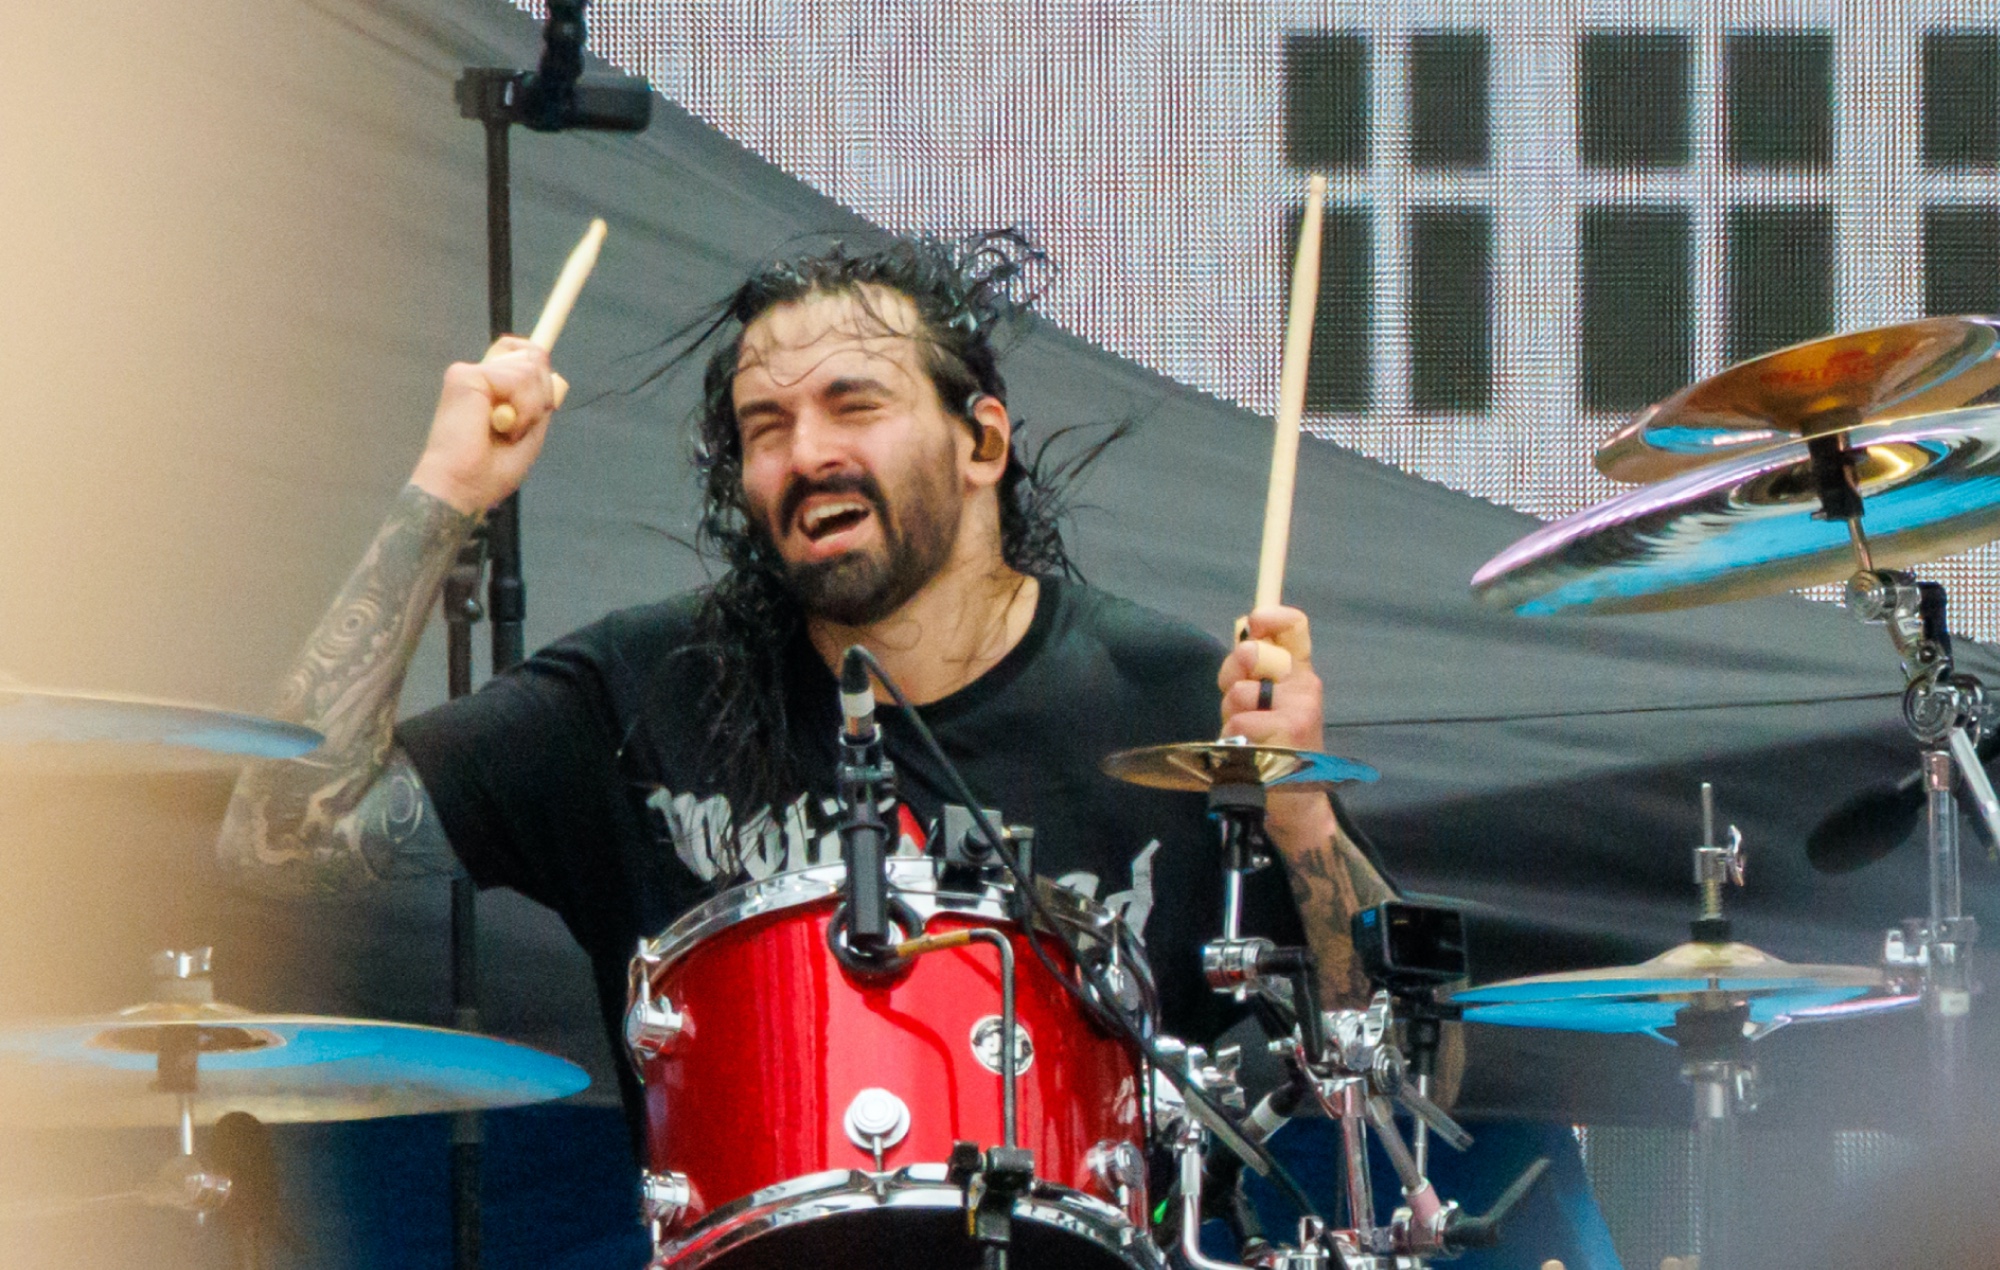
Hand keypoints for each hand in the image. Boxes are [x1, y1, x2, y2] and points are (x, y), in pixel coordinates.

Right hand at [410, 337, 557, 514]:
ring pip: (530, 369)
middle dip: (542, 395)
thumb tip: (549, 370)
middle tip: (521, 427)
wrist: (462, 486)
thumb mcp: (528, 433)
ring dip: (531, 409)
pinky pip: (519, 377)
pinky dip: (523, 408)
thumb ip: (538, 402)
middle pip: (532, 356)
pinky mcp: (465, 374)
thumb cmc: (489, 471)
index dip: (539, 363)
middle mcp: (480, 376)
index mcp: (491, 389)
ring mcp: (471, 373)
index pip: (522, 353)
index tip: (545, 396)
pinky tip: (503, 427)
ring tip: (508, 432)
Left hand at [1218, 605, 1322, 750]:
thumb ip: (1249, 673)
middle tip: (1238, 703)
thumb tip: (1243, 638)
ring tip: (1247, 736)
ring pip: (1239, 692)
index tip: (1253, 622)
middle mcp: (1306, 686)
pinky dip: (1233, 739)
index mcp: (1300, 674)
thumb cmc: (1271, 746)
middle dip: (1231, 674)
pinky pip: (1238, 722)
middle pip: (1253, 652)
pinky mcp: (1289, 731)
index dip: (1270, 615)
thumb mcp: (1261, 703)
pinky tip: (1249, 753)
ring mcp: (1300, 707)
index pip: (1295, 626)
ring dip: (1230, 715)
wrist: (1292, 799)